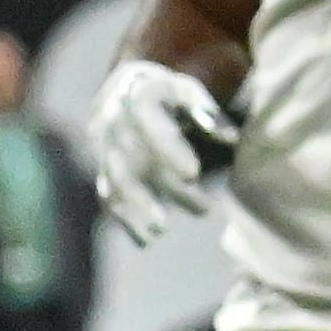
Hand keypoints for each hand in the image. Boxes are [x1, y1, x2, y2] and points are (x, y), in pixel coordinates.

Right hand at [85, 58, 231, 245]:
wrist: (122, 90)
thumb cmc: (167, 93)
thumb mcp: (187, 91)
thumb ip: (207, 112)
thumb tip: (230, 139)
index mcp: (136, 95)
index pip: (149, 124)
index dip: (168, 149)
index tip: (194, 173)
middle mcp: (112, 121)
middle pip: (135, 157)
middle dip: (166, 186)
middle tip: (204, 209)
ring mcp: (102, 147)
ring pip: (116, 180)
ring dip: (138, 208)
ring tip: (162, 231)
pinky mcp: (100, 167)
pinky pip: (107, 195)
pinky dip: (124, 219)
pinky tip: (145, 240)